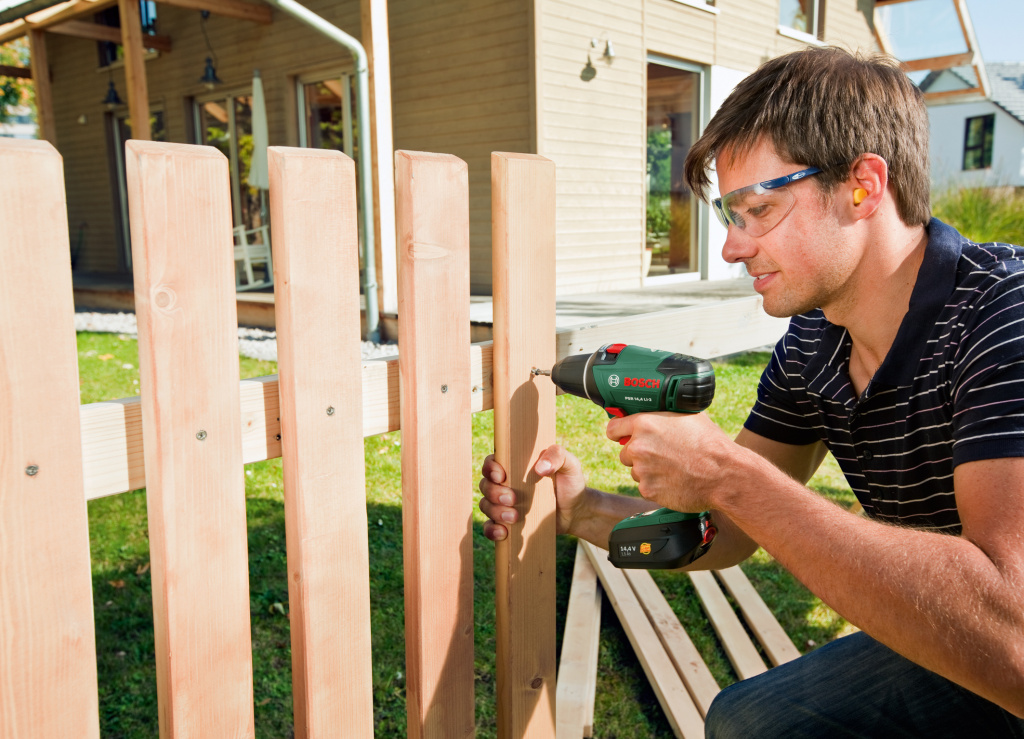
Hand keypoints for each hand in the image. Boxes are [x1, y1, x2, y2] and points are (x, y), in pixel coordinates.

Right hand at [478, 445, 588, 540]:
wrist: (576, 511)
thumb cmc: (570, 483)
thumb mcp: (569, 464)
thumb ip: (557, 456)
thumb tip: (540, 467)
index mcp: (514, 465)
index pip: (492, 462)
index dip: (491, 468)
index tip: (501, 476)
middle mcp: (504, 483)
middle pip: (485, 485)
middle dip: (494, 493)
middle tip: (512, 499)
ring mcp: (504, 504)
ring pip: (486, 506)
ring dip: (495, 512)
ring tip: (514, 517)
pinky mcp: (507, 523)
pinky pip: (490, 527)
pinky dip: (492, 530)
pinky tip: (503, 533)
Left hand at [608, 411, 734, 511]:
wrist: (724, 474)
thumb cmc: (710, 443)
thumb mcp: (687, 416)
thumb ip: (662, 416)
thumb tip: (654, 414)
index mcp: (645, 424)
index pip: (614, 428)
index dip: (618, 433)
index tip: (620, 437)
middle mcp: (638, 446)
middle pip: (625, 453)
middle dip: (639, 455)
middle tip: (662, 456)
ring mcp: (641, 470)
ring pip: (636, 471)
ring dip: (648, 471)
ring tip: (673, 468)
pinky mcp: (647, 490)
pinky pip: (645, 487)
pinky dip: (656, 486)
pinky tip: (674, 481)